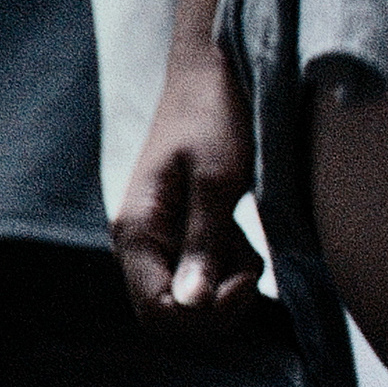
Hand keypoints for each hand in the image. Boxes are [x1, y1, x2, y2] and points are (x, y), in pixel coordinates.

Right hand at [112, 40, 267, 331]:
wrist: (213, 73)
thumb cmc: (214, 116)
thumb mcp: (217, 180)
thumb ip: (204, 244)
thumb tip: (192, 304)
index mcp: (136, 230)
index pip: (155, 309)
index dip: (202, 313)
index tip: (244, 283)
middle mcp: (138, 243)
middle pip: (170, 313)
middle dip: (216, 305)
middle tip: (251, 269)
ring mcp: (157, 240)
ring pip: (189, 300)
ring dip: (225, 287)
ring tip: (249, 246)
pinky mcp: (178, 234)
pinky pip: (199, 276)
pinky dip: (226, 270)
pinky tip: (242, 239)